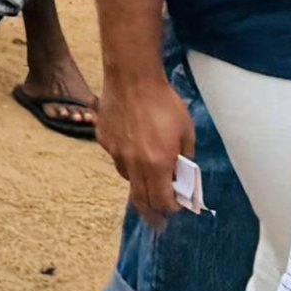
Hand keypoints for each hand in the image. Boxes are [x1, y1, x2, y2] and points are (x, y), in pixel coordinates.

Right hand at [96, 65, 193, 229]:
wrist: (132, 78)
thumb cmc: (164, 103)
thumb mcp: (186, 132)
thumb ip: (184, 158)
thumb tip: (182, 175)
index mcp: (157, 164)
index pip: (162, 201)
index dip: (171, 208)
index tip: (177, 206)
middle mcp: (133, 164)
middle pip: (140, 199)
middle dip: (152, 209)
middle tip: (159, 213)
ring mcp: (115, 153)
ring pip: (128, 178)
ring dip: (140, 180)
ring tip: (148, 168)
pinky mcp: (104, 140)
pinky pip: (116, 157)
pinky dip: (127, 157)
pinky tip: (133, 141)